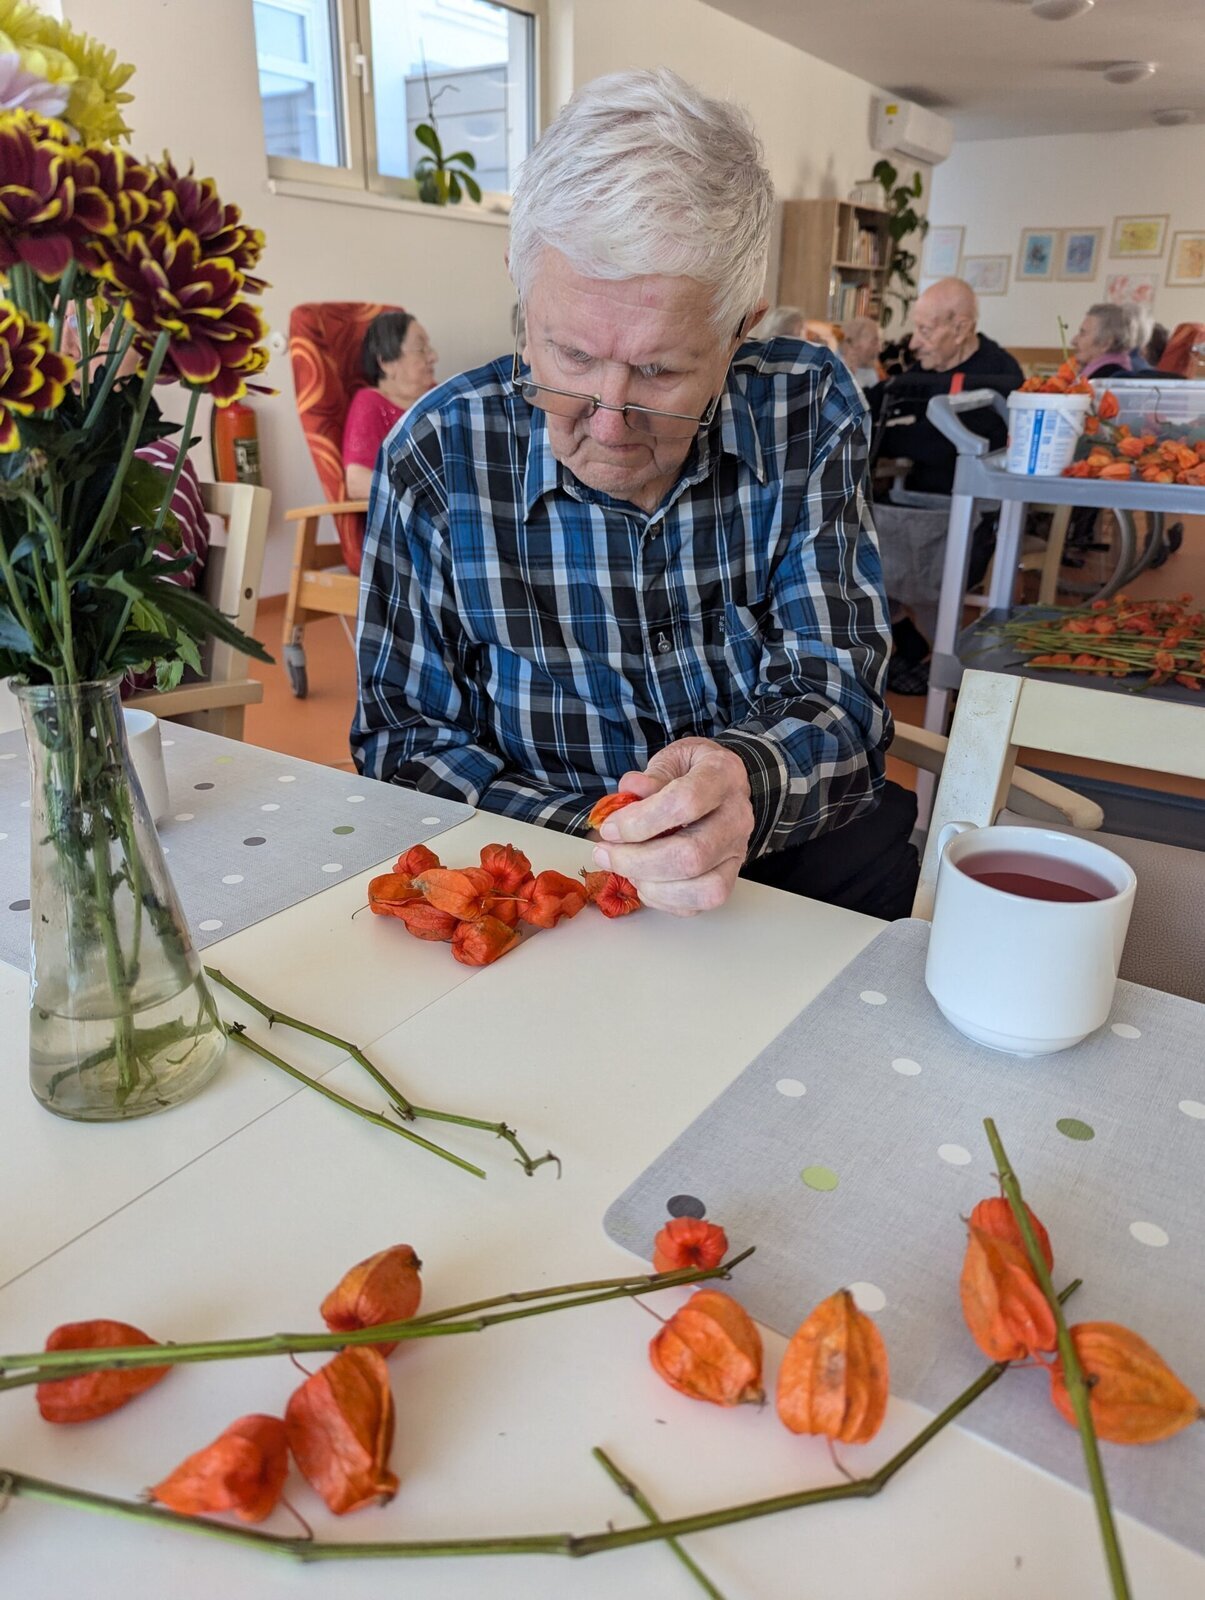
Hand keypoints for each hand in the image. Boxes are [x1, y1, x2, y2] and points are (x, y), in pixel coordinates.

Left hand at [591, 738, 753, 915]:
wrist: (724, 787)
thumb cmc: (693, 772)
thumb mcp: (671, 759)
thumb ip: (650, 776)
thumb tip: (631, 791)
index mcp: (722, 775)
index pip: (685, 802)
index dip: (641, 821)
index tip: (610, 828)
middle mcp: (737, 817)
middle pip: (692, 854)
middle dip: (637, 861)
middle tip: (605, 854)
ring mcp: (737, 851)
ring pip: (702, 887)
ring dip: (652, 886)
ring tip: (626, 870)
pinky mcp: (730, 877)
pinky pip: (700, 903)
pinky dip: (664, 900)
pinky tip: (644, 882)